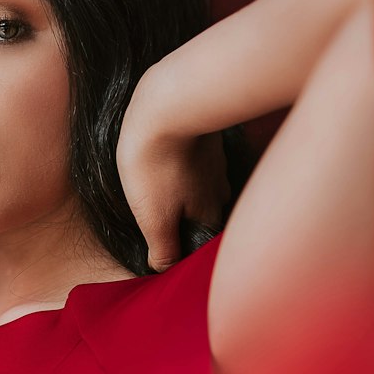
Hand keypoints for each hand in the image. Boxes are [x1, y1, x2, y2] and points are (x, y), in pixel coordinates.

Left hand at [117, 68, 230, 271]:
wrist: (169, 102)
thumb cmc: (157, 163)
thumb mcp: (153, 215)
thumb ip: (163, 248)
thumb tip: (163, 271)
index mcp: (209, 215)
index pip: (200, 246)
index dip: (184, 250)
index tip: (165, 249)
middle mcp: (220, 192)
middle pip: (206, 216)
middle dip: (187, 222)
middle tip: (161, 220)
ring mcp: (216, 164)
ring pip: (204, 188)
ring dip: (187, 194)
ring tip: (163, 192)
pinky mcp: (208, 140)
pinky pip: (200, 164)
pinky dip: (188, 169)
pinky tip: (173, 163)